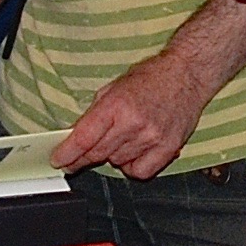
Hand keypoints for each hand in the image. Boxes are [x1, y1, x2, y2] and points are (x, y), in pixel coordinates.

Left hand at [51, 47, 223, 178]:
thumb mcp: (114, 88)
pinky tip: (134, 153)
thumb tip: (75, 137)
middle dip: (83, 158)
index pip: (84, 138)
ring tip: (120, 139)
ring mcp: (152, 137)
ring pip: (117, 163)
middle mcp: (134, 123)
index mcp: (116, 105)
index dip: (67, 153)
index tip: (58, 160)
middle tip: (78, 157)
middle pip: (97, 154)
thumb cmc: (151, 78)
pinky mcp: (169, 148)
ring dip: (112, 156)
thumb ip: (95, 114)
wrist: (187, 74)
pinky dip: (132, 166)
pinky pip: (140, 171)